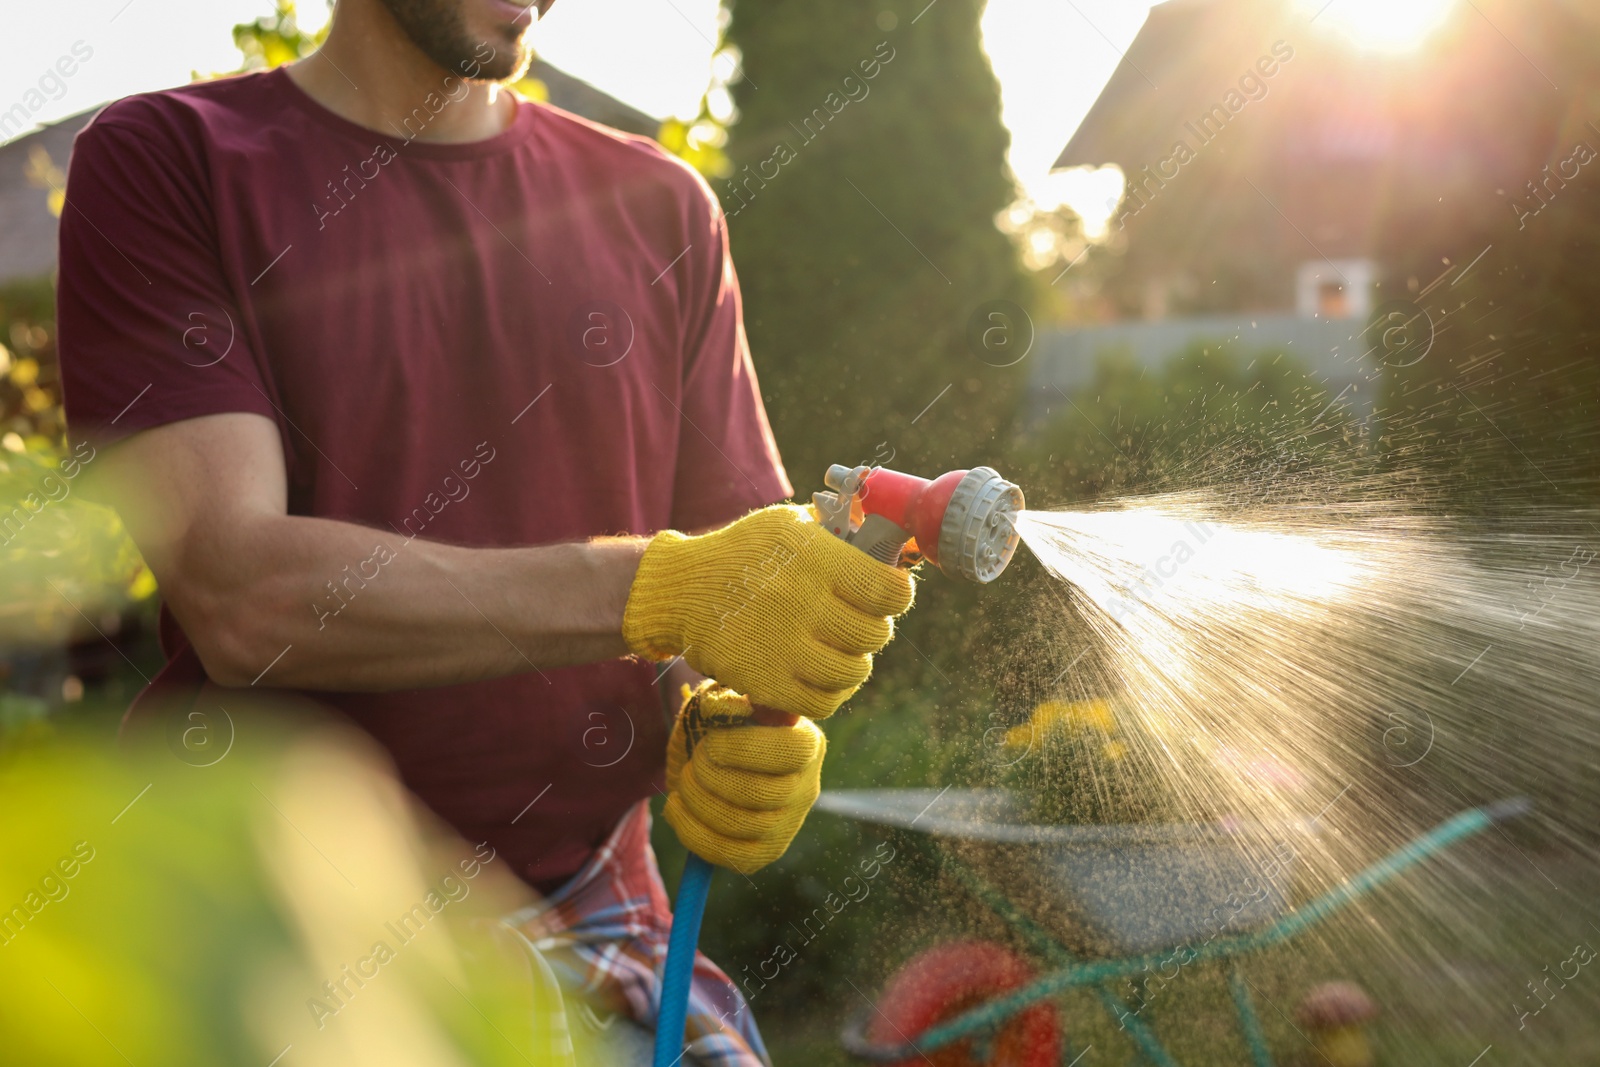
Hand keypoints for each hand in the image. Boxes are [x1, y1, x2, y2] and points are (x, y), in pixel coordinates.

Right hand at [622, 504, 914, 718]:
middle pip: (875, 634)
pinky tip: (820, 674)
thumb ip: (841, 529)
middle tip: (858, 622)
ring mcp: (783, 646)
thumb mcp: (789, 524)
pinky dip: (830, 692)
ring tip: (839, 649)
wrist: (683, 591)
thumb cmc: (746, 552)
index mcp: (815, 559)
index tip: (889, 594)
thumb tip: (896, 545)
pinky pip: (823, 702)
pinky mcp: (766, 682)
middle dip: (874, 628)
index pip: (889, 591)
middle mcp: (802, 602)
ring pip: (854, 672)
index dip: (898, 594)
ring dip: (854, 662)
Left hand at [662, 682, 824, 873]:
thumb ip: (724, 700)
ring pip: (744, 826)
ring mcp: (788, 823)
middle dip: (712, 777)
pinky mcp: (766, 850)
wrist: (712, 756)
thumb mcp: (723, 701)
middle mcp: (806, 786)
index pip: (790, 751)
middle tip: (693, 763)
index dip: (744, 748)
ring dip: (698, 803)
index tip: (710, 742)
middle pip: (763, 794)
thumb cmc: (722, 724)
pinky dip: (693, 834)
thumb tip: (718, 708)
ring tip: (683, 783)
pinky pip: (732, 856)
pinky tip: (677, 809)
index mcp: (806, 742)